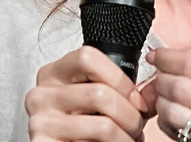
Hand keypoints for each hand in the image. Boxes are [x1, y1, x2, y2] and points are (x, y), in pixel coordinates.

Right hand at [25, 45, 149, 140]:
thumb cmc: (82, 128)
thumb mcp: (93, 101)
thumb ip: (116, 91)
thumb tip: (151, 95)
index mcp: (53, 74)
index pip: (88, 57)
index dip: (120, 79)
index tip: (136, 99)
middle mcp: (41, 94)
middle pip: (100, 93)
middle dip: (131, 115)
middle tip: (137, 127)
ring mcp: (40, 121)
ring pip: (103, 125)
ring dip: (126, 136)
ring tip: (129, 140)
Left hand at [142, 48, 190, 141]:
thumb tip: (178, 61)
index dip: (169, 58)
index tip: (157, 55)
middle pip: (183, 89)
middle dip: (161, 81)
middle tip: (156, 77)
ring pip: (179, 116)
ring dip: (162, 105)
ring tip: (162, 98)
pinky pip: (187, 137)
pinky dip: (171, 126)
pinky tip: (173, 118)